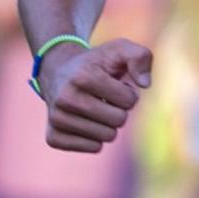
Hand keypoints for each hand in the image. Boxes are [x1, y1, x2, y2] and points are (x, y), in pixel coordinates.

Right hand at [38, 38, 152, 151]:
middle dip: (119, 109)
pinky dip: (95, 136)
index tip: (114, 84)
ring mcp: (56, 119)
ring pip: (107, 137)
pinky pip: (93, 147)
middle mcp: (65, 99)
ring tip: (94, 107)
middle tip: (104, 98)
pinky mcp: (53, 137)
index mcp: (83, 77)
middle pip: (119, 121)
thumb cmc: (96, 63)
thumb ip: (140, 57)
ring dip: (107, 123)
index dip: (128, 93)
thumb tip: (145, 84)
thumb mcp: (119, 50)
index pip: (129, 101)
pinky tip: (84, 120)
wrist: (58, 72)